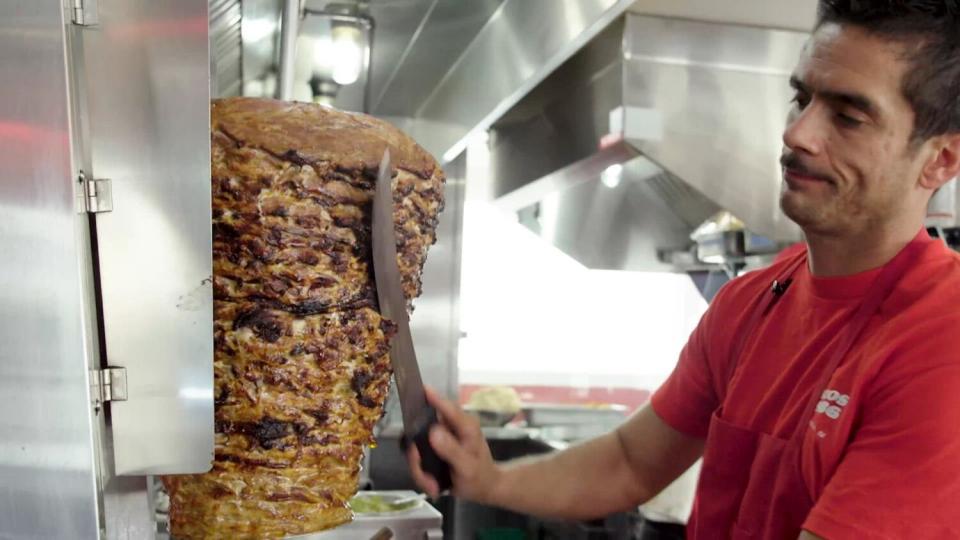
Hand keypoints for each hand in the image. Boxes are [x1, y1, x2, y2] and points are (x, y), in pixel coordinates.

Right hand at [406, 386, 500, 501]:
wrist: (484, 489)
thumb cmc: (480, 477)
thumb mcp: (467, 467)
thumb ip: (451, 450)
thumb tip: (433, 431)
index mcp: (465, 425)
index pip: (447, 407)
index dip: (433, 397)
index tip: (419, 390)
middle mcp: (451, 427)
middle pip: (422, 430)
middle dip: (417, 456)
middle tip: (423, 475)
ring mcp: (441, 437)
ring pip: (417, 446)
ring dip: (420, 469)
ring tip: (432, 486)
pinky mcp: (434, 448)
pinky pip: (419, 457)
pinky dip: (422, 474)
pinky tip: (433, 486)